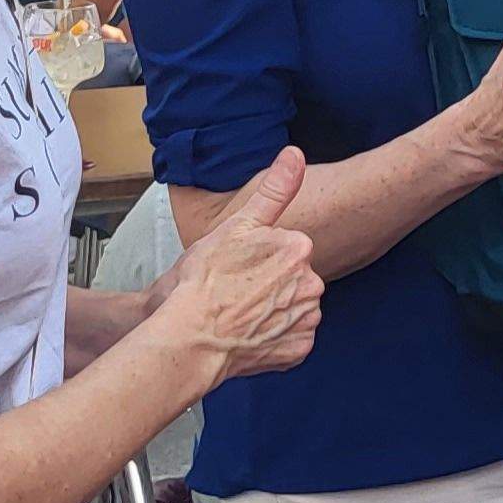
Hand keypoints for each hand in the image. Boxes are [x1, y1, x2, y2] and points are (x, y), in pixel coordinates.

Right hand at [145, 148, 323, 388]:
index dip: (260, 257)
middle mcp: (312, 283)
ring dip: (276, 311)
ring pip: (296, 308)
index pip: (287, 248)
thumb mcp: (236, 226)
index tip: (238, 267)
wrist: (190, 337)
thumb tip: (296, 153)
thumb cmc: (204, 280)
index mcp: (298, 248)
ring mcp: (307, 319)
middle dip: (272, 283)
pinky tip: (251, 334)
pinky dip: (276, 338)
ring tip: (242, 314)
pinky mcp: (299, 349)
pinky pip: (294, 338)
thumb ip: (274, 190)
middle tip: (237, 292)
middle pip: (295, 278)